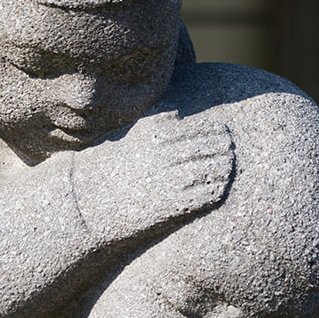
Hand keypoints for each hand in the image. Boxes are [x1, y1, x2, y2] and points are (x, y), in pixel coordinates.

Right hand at [71, 111, 233, 242]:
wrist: (89, 205)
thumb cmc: (109, 168)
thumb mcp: (128, 137)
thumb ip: (155, 123)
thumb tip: (179, 112)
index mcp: (154, 133)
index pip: (198, 126)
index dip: (214, 128)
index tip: (222, 129)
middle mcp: (163, 154)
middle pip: (208, 144)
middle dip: (222, 145)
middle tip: (229, 145)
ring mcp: (169, 179)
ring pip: (212, 168)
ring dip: (224, 165)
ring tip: (228, 163)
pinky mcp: (172, 205)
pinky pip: (206, 194)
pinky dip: (217, 188)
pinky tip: (220, 186)